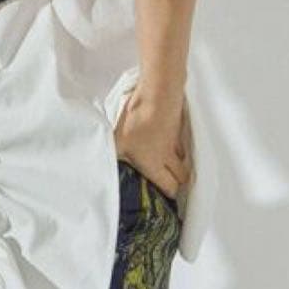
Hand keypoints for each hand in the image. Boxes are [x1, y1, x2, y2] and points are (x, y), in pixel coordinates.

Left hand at [113, 82, 193, 203]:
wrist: (158, 95)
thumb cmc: (137, 121)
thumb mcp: (119, 141)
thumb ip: (116, 156)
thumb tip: (106, 167)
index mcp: (155, 165)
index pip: (170, 187)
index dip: (168, 193)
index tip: (163, 194)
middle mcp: (169, 157)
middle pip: (182, 177)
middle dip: (176, 181)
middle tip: (166, 179)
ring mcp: (176, 143)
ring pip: (182, 160)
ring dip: (176, 163)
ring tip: (165, 163)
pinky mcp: (178, 129)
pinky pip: (180, 144)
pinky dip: (175, 147)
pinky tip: (164, 142)